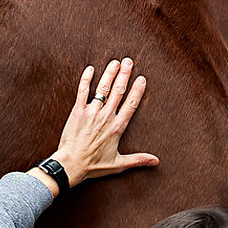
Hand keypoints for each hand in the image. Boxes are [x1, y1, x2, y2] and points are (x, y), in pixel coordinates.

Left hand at [29, 58, 159, 196]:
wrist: (71, 165)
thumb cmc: (93, 166)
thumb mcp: (118, 164)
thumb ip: (138, 159)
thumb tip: (156, 161)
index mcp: (117, 127)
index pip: (131, 104)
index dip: (137, 90)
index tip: (142, 79)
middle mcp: (106, 117)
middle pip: (118, 92)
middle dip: (124, 75)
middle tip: (129, 62)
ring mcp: (91, 113)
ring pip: (103, 89)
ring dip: (109, 74)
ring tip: (115, 62)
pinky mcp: (77, 112)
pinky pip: (82, 92)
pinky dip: (86, 79)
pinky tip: (90, 69)